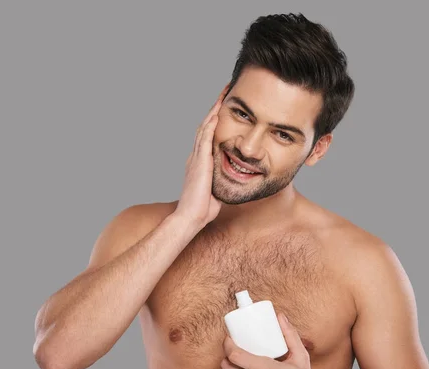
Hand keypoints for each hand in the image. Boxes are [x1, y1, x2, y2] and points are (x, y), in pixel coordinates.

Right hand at [175, 84, 229, 227]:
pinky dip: (210, 125)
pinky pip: (205, 139)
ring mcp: (197, 157)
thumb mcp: (217, 188)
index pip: (210, 134)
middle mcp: (197, 155)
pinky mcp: (199, 162)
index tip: (227, 106)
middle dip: (216, 107)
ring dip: (214, 110)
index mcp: (201, 161)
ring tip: (224, 95)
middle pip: (207, 125)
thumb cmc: (204, 208)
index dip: (218, 119)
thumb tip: (237, 178)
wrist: (192, 217)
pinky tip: (217, 113)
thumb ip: (224, 179)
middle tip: (226, 91)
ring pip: (205, 127)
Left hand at [220, 313, 320, 368]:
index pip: (235, 355)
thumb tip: (280, 316)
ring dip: (227, 368)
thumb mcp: (301, 357)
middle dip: (227, 355)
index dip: (227, 344)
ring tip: (234, 362)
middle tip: (233, 349)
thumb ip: (291, 335)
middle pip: (227, 366)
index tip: (229, 338)